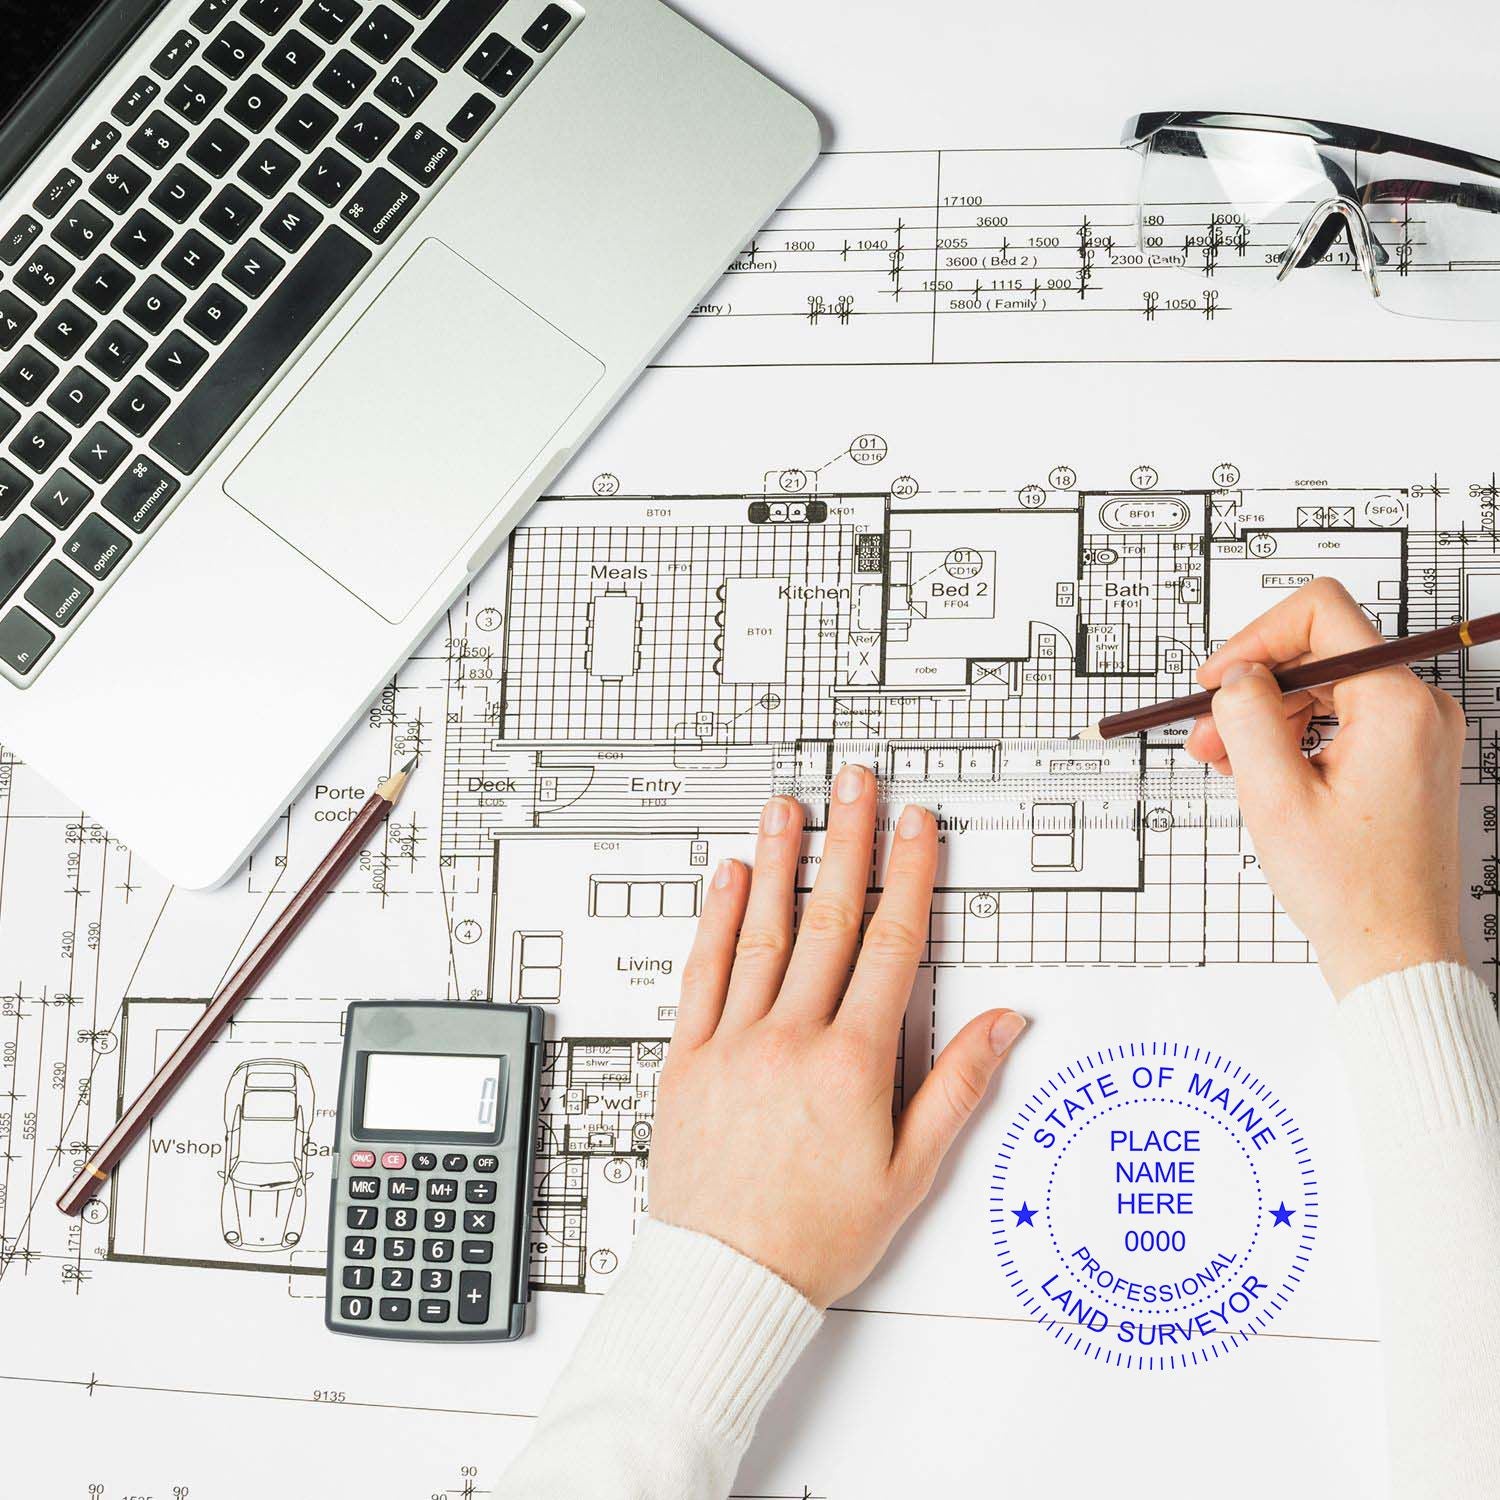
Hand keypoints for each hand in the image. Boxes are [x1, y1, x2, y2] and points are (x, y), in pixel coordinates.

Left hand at [647, 764, 1026, 1308]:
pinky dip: (715, 921)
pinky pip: (702, 974)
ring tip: (789, 806)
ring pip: (762, 934)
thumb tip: (1002, 1024)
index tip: (915, 826)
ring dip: (780, 862)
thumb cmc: (815, 1237)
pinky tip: (728, 877)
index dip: (908, 876)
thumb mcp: (908, 1174)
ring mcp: (733, 1043)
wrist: (725, 1280)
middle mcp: (790, 1039)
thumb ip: (956, 1088)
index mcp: (851, 1064)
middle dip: (846, 842)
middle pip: (828, 919)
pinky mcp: (687, 1059)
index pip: (890, 945)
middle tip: (855, 784)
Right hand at [1185, 577, 1466, 997]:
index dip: (1256, 638)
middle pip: (1318, 653)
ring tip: (1224, 763)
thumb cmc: (1350, 888)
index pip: (1321, 614)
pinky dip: (1292, 737)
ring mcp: (1415, 732)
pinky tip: (1259, 772)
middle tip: (1204, 736)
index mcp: (1397, 705)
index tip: (1216, 680)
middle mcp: (1418, 707)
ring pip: (1323, 688)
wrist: (1394, 951)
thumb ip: (1249, 717)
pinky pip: (1338, 720)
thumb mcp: (1274, 796)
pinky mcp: (1405, 756)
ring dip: (1266, 717)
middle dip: (1253, 688)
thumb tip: (1237, 674)